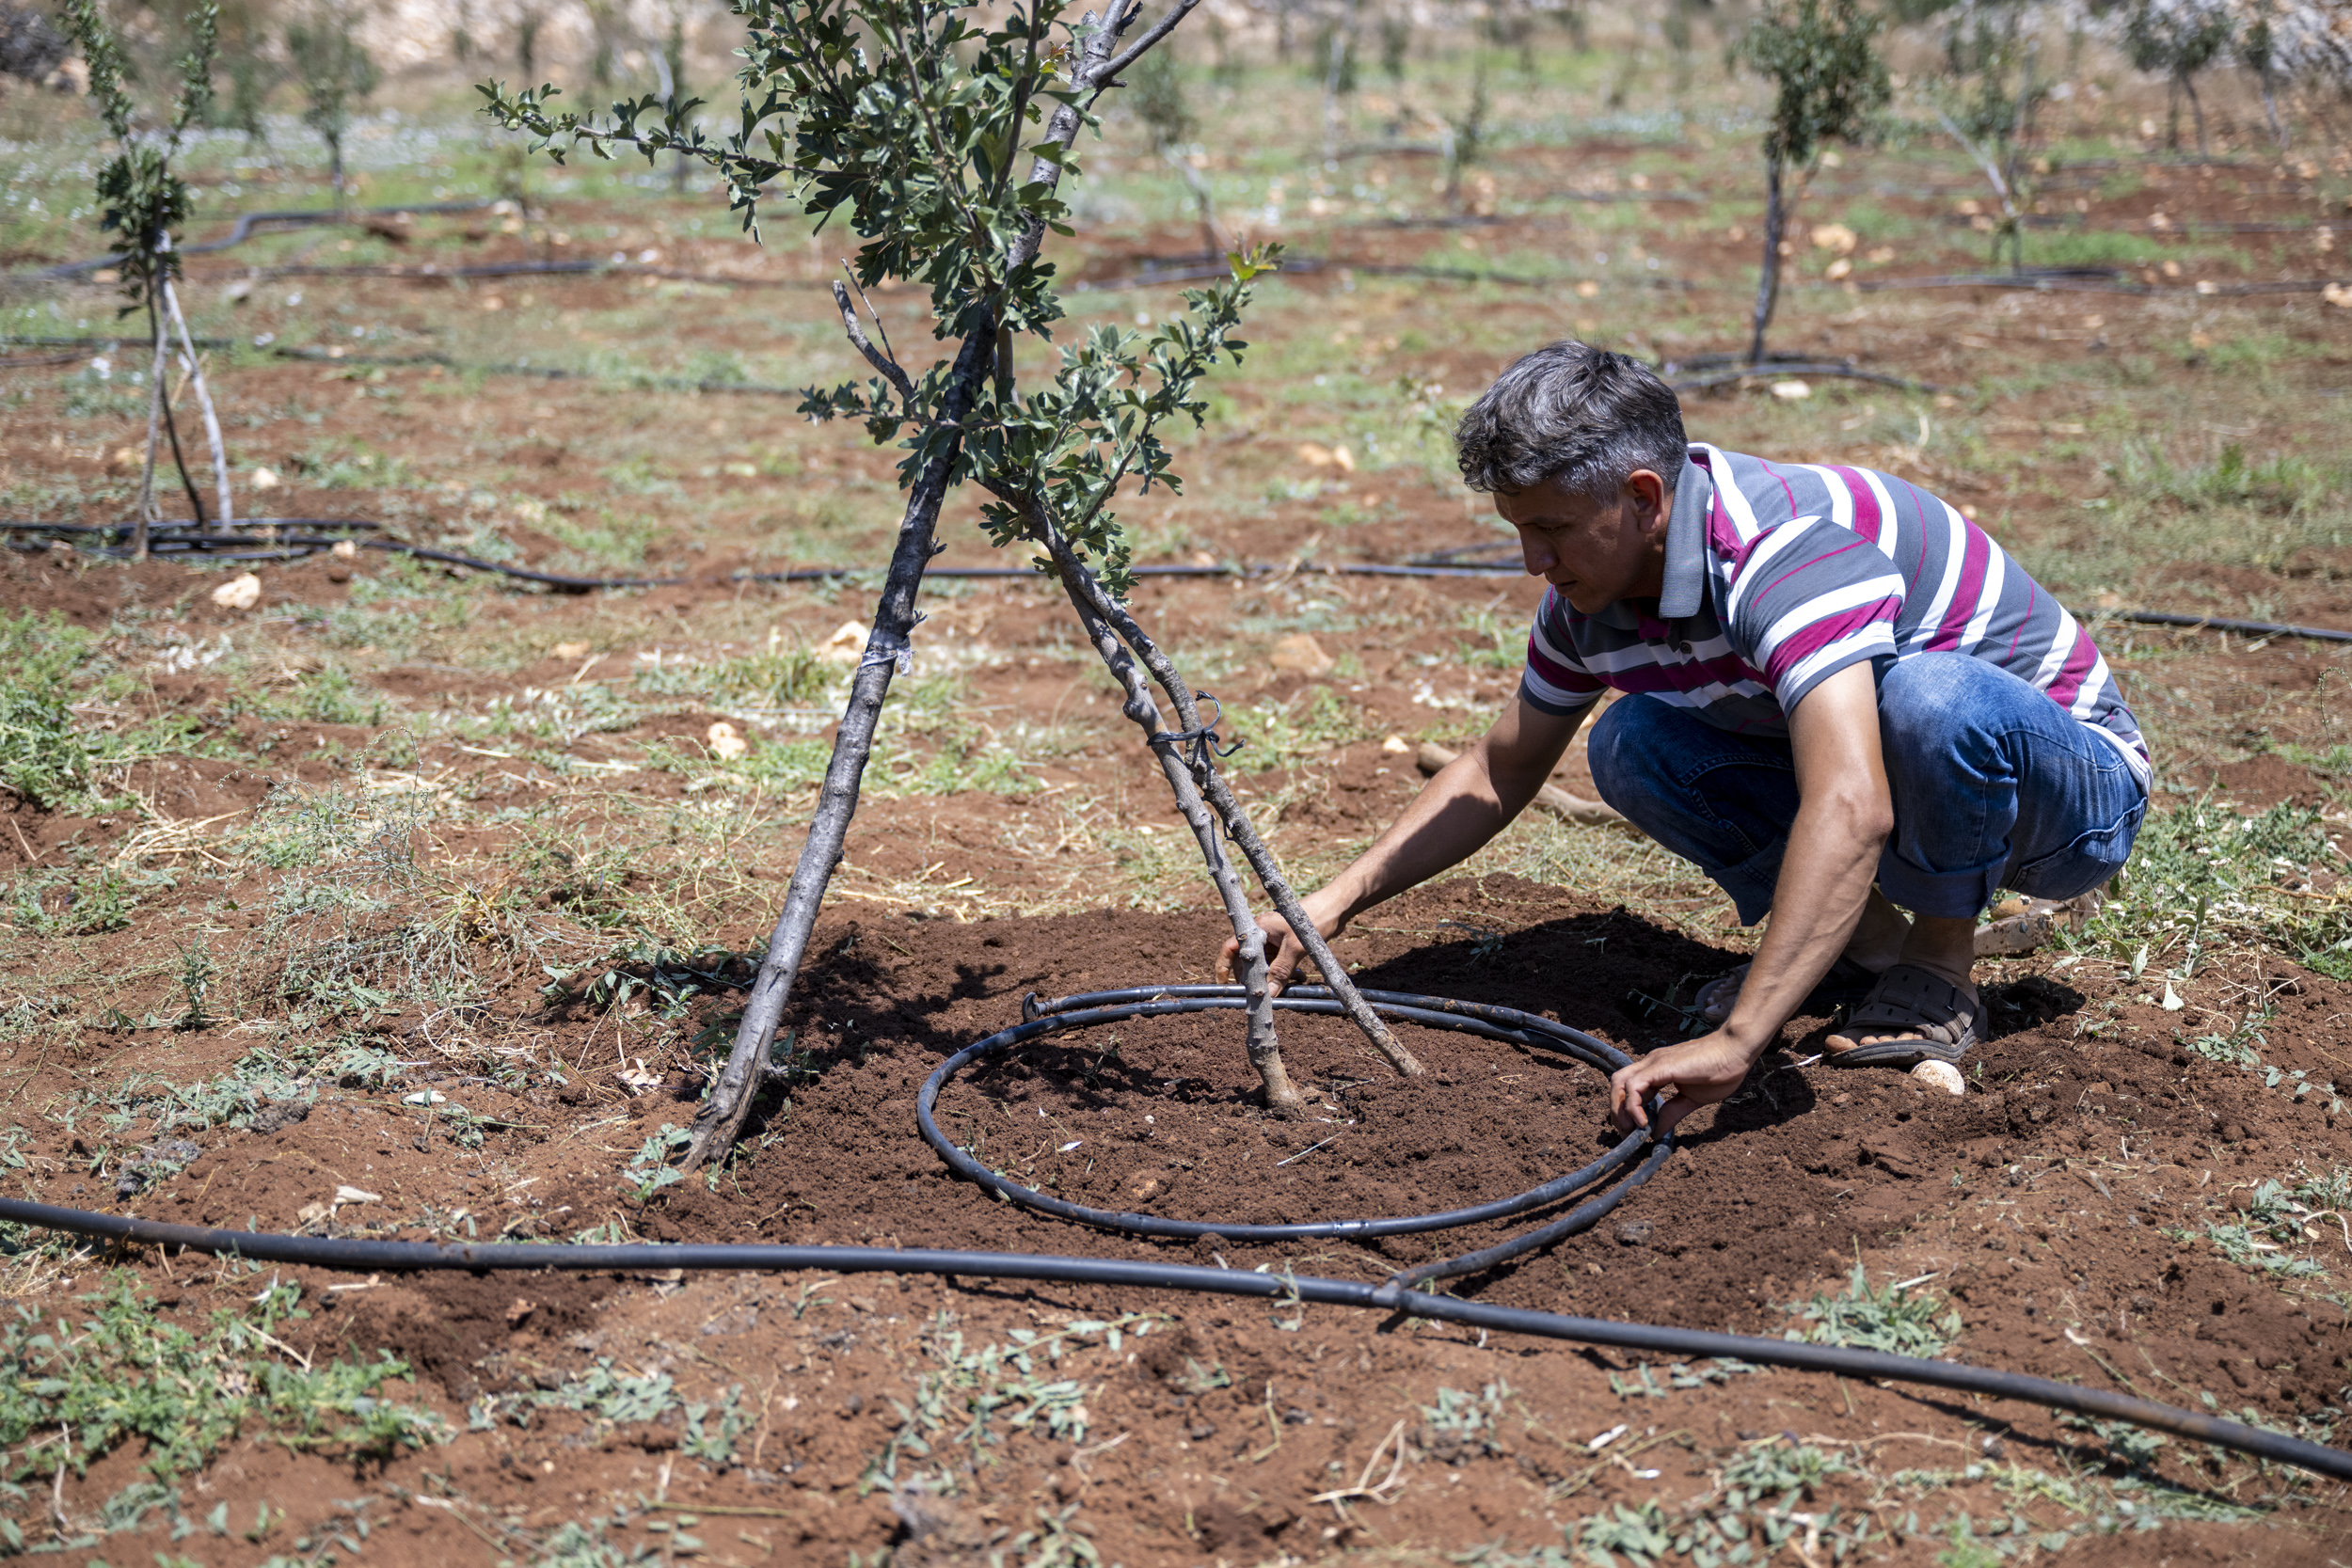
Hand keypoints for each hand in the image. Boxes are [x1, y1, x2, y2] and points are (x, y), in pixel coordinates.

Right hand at [1218, 910, 1321, 993]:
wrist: (1336, 907)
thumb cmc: (1313, 919)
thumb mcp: (1295, 949)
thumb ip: (1280, 971)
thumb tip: (1268, 993)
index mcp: (1256, 929)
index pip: (1230, 948)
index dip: (1223, 966)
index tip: (1223, 984)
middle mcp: (1261, 933)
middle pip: (1246, 959)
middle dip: (1250, 978)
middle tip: (1257, 994)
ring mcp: (1273, 939)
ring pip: (1263, 963)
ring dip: (1269, 977)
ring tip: (1279, 990)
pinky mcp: (1285, 944)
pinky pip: (1277, 962)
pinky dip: (1283, 973)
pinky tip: (1296, 980)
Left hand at [1607, 1030, 1762, 1134]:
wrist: (1736, 1051)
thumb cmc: (1720, 1071)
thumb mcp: (1691, 1099)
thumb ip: (1672, 1113)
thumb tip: (1655, 1133)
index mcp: (1657, 1070)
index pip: (1629, 1090)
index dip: (1627, 1112)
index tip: (1636, 1131)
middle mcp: (1651, 1063)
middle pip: (1617, 1085)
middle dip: (1617, 1111)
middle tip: (1629, 1133)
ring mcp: (1654, 1062)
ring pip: (1619, 1083)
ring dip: (1620, 1110)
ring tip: (1633, 1130)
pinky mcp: (1661, 1066)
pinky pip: (1634, 1085)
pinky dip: (1632, 1106)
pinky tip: (1643, 1122)